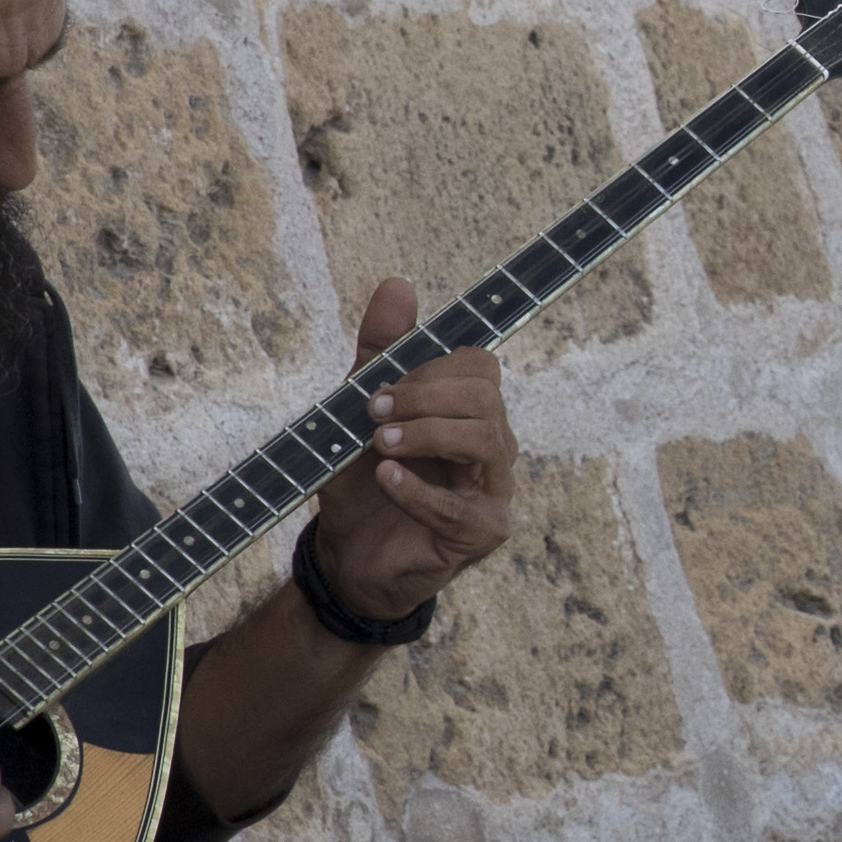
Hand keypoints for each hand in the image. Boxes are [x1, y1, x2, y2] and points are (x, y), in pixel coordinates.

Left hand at [299, 276, 516, 628]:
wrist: (348, 557)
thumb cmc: (363, 482)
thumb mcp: (358, 411)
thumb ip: (380, 352)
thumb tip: (397, 284)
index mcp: (469, 413)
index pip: (479, 367)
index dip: (431, 369)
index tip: (377, 385)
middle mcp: (491, 447)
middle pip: (486, 398)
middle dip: (427, 397)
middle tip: (373, 414)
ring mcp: (493, 491)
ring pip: (487, 441)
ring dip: (427, 435)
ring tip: (381, 444)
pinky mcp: (482, 534)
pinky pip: (461, 507)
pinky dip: (418, 490)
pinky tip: (385, 479)